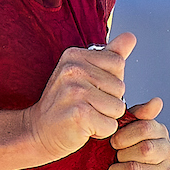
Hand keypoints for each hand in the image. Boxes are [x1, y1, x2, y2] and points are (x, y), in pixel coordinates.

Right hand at [24, 32, 135, 161]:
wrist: (39, 132)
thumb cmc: (67, 103)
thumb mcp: (85, 72)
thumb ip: (110, 55)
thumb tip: (131, 37)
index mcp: (75, 55)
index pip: (117, 63)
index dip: (111, 81)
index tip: (90, 88)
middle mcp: (73, 70)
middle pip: (120, 86)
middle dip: (109, 101)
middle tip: (86, 105)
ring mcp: (74, 92)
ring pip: (118, 107)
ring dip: (106, 117)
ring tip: (85, 116)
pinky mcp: (78, 115)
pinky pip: (110, 125)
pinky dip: (101, 131)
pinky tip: (83, 128)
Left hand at [99, 97, 169, 169]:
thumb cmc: (108, 156)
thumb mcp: (119, 130)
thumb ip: (137, 115)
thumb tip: (157, 101)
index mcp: (160, 132)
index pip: (145, 127)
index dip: (123, 135)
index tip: (113, 142)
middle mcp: (169, 152)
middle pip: (145, 149)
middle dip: (121, 155)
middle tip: (114, 159)